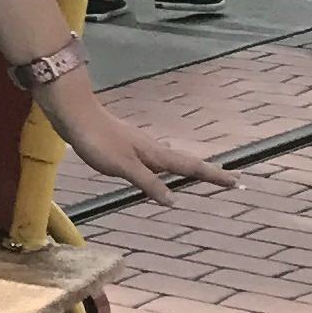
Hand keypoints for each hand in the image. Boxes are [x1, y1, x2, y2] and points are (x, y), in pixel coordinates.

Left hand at [46, 90, 234, 207]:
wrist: (73, 112)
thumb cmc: (97, 140)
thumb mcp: (123, 166)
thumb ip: (147, 182)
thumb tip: (173, 200)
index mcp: (155, 153)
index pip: (190, 167)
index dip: (214, 175)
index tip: (238, 181)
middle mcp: (151, 148)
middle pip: (184, 162)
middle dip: (207, 172)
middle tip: (229, 179)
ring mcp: (137, 144)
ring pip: (169, 159)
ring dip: (186, 168)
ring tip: (199, 175)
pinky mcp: (123, 144)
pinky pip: (153, 159)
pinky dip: (164, 167)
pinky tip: (157, 169)